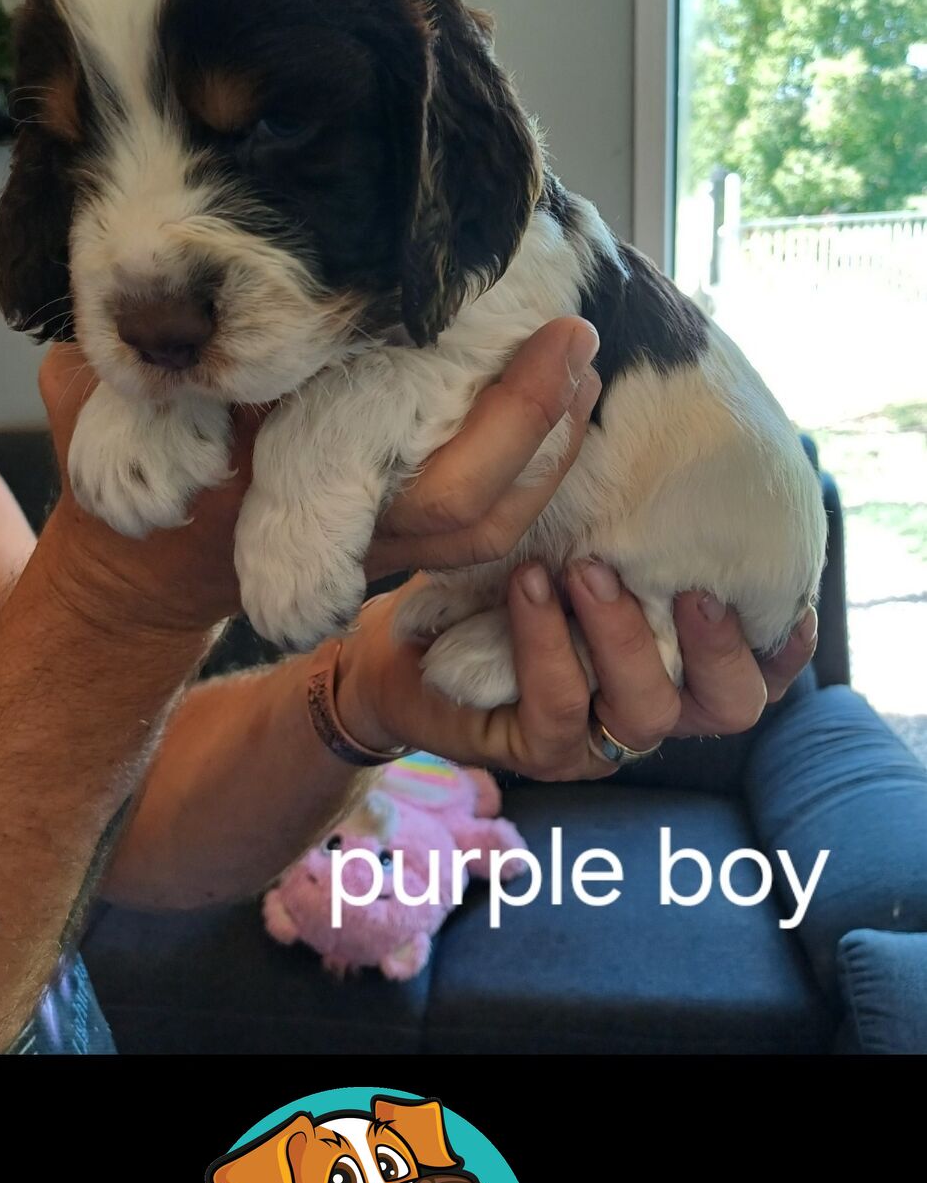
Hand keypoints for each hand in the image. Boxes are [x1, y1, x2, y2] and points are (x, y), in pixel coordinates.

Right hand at [36, 317, 600, 638]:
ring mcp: (381, 541)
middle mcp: (353, 533)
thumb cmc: (132, 474)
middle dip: (536, 425)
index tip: (534, 339)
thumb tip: (93, 347)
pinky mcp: (395, 533)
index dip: (497, 426)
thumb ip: (106, 382)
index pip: (420, 488)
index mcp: (297, 504)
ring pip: (491, 524)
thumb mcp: (107, 422)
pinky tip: (554, 399)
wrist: (144, 566)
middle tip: (576, 335)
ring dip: (549, 447)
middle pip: (472, 507)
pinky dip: (530, 463)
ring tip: (580, 365)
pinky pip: (481, 517)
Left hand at [335, 564, 818, 781]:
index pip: (760, 666)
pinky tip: (530, 585)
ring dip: (622, 634)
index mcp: (678, 663)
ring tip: (584, 567)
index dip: (783, 638)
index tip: (780, 584)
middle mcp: (651, 707)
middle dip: (722, 646)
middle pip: (732, 706)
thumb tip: (668, 431)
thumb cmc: (501, 579)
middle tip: (691, 584)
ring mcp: (597, 739)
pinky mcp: (537, 751)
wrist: (399, 641)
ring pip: (647, 709)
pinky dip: (548, 642)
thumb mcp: (573, 541)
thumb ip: (628, 521)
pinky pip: (559, 706)